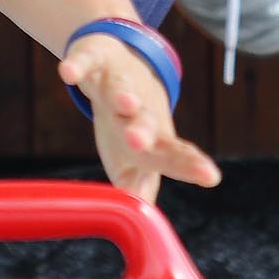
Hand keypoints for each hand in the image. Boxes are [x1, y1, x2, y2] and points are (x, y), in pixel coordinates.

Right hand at [57, 33, 220, 203]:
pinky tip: (68, 73)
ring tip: (126, 104)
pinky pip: (86, 62)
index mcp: (152, 138)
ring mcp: (118, 83)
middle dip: (145, 132)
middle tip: (143, 143)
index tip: (211, 176)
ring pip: (121, 89)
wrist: (117, 66)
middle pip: (145, 122)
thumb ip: (140, 188)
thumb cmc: (127, 126)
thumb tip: (143, 219)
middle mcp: (139, 110)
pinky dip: (78, 65)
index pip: (173, 154)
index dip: (189, 165)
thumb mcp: (135, 160)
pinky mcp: (95, 60)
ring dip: (123, 96)